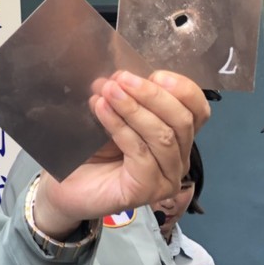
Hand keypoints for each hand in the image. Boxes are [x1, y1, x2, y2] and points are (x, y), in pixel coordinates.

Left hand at [33, 70, 209, 236]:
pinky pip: (140, 152)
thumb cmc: (91, 153)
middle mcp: (179, 160)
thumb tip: (115, 77)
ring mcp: (166, 178)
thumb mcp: (111, 116)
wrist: (66, 188)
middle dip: (152, 95)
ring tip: (107, 91)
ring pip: (163, 136)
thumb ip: (123, 97)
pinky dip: (120, 126)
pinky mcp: (147, 190)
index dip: (182, 89)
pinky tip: (102, 110)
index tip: (154, 74)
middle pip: (182, 121)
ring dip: (133, 108)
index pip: (197, 110)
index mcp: (178, 138)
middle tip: (120, 79)